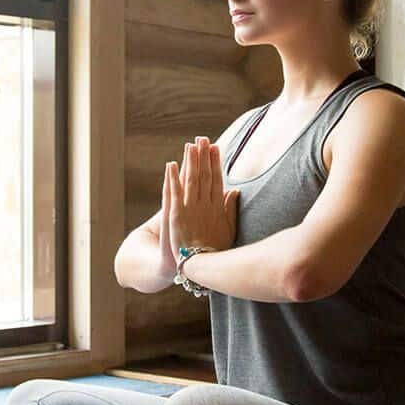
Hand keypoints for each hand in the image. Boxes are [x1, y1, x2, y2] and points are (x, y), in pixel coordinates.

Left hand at [165, 136, 239, 257]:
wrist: (200, 266)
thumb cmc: (216, 250)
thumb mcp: (229, 229)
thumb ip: (231, 209)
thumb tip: (234, 191)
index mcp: (217, 208)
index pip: (217, 179)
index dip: (216, 162)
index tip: (215, 147)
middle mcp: (204, 205)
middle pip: (205, 175)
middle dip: (204, 156)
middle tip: (203, 138)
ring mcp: (190, 209)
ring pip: (190, 180)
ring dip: (190, 162)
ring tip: (190, 145)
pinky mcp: (175, 215)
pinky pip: (174, 193)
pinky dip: (173, 178)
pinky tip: (171, 165)